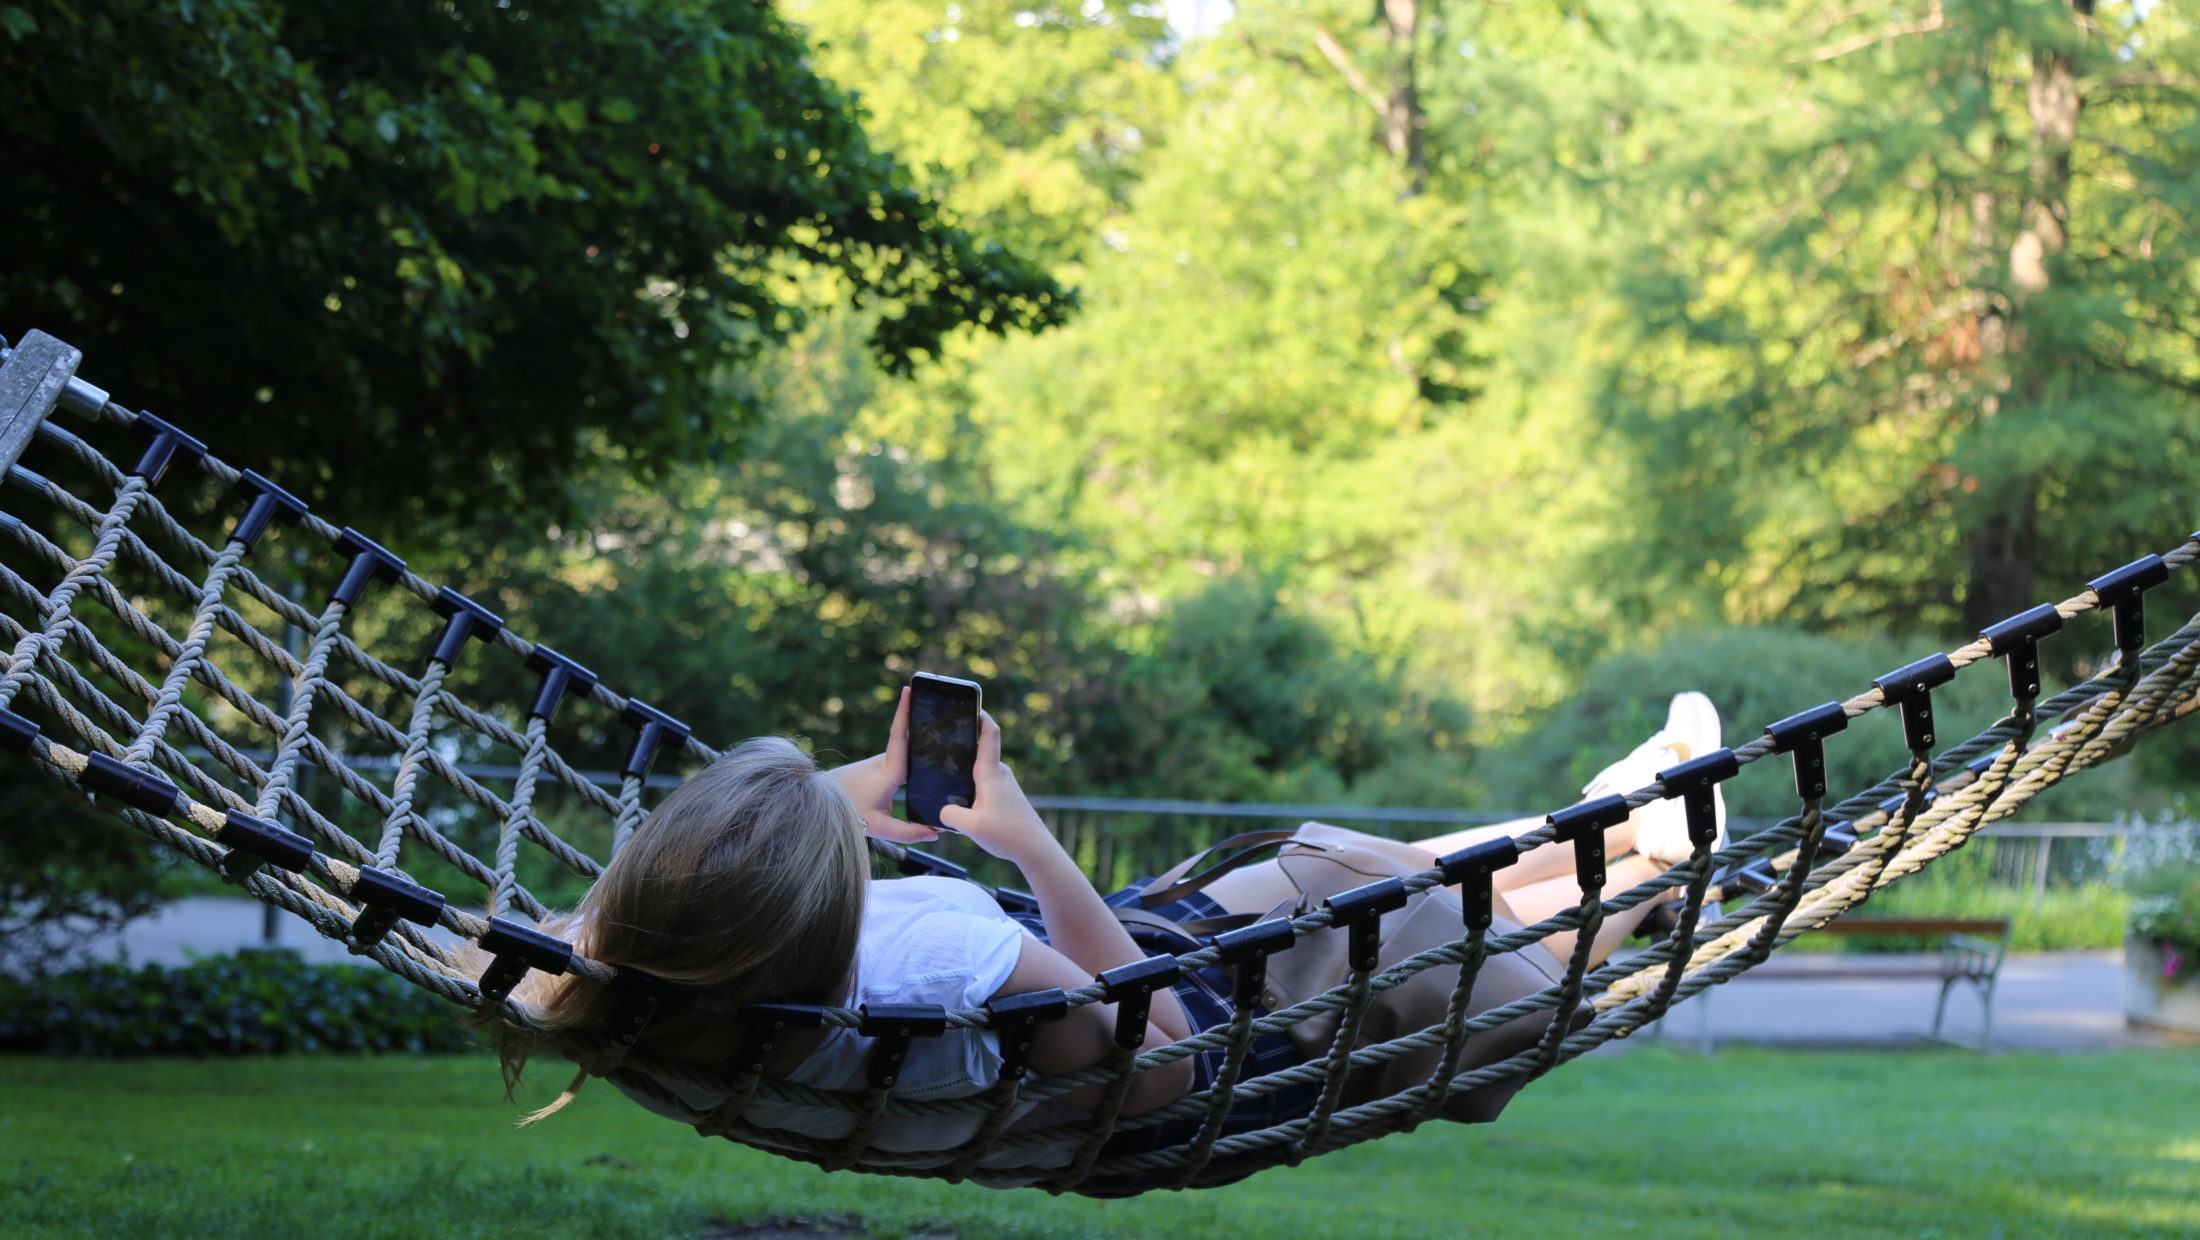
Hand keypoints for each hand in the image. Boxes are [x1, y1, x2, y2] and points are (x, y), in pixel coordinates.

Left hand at [828, 687, 933, 844]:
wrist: (818, 807)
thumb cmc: (847, 813)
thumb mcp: (880, 826)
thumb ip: (909, 832)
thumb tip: (936, 831)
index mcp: (889, 771)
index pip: (900, 736)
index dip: (905, 712)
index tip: (909, 689)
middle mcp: (885, 762)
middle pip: (908, 737)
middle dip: (923, 719)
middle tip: (942, 701)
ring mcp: (880, 763)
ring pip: (905, 749)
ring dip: (921, 737)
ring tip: (947, 730)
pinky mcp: (878, 769)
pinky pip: (901, 758)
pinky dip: (914, 752)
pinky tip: (930, 757)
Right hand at [937, 712, 1057, 866]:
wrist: (1035, 850)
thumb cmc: (1007, 834)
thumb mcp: (970, 826)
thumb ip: (949, 815)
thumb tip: (941, 810)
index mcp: (991, 773)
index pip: (990, 733)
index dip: (980, 714)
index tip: (968, 702)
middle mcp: (1000, 773)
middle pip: (981, 749)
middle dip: (962, 743)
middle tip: (939, 741)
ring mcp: (1004, 785)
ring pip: (980, 770)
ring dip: (965, 769)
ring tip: (943, 772)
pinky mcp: (1005, 797)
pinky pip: (984, 783)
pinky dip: (971, 785)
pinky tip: (959, 799)